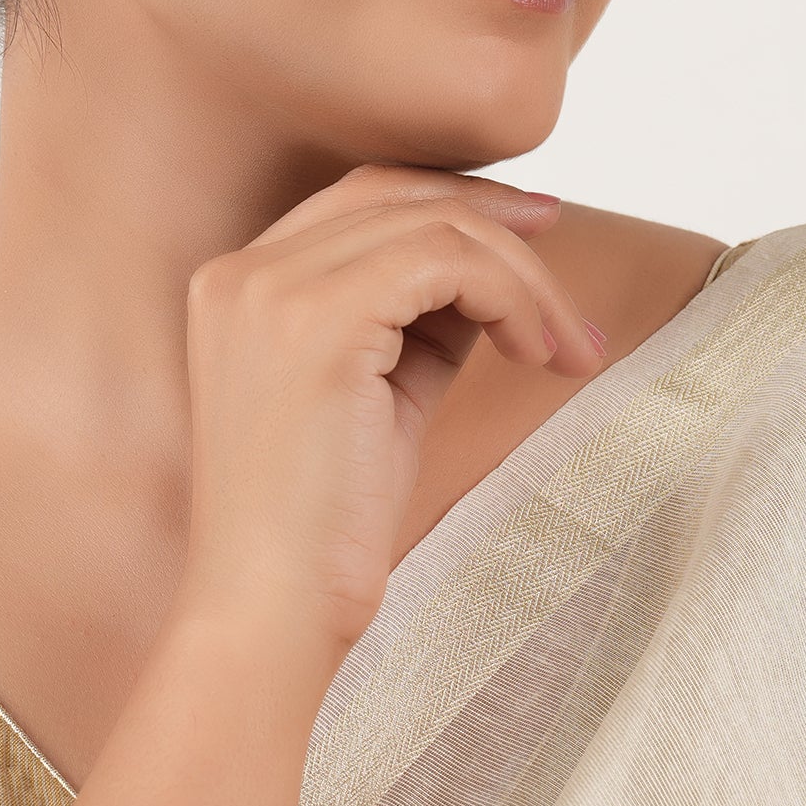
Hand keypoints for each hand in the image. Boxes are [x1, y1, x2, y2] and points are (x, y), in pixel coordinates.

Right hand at [175, 162, 604, 655]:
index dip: (448, 197)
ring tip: (564, 346)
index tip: (529, 224)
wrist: (271, 615)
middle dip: (493, 215)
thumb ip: (417, 316)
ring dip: (521, 275)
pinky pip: (446, 261)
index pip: (356, 195)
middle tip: (567, 239)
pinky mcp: (317, 317)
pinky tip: (536, 352)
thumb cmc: (325, 524)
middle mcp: (242, 269)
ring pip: (432, 223)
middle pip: (392, 189)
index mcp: (237, 282)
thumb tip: (498, 264)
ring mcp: (271, 287)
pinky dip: (510, 295)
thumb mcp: (377, 390)